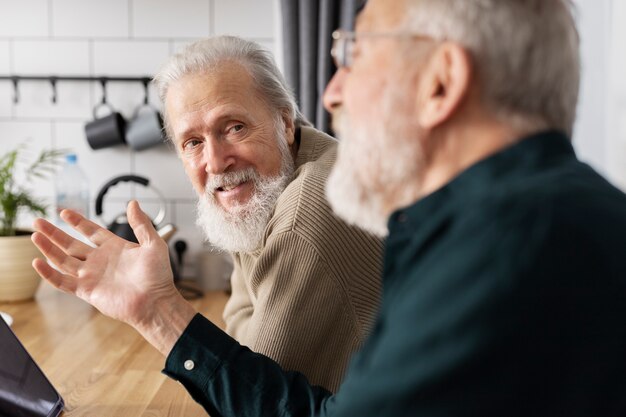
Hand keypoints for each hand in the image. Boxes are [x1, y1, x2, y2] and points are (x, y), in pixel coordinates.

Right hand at [31, 201, 195, 353]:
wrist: (155, 302)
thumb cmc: (158, 276)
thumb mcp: (153, 243)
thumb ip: (141, 224)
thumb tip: (133, 202)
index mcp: (115, 248)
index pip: (91, 231)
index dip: (77, 222)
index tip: (64, 212)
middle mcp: (100, 261)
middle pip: (71, 244)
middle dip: (54, 233)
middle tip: (38, 221)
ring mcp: (92, 276)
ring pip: (64, 260)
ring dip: (49, 249)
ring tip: (35, 235)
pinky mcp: (87, 291)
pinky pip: (63, 281)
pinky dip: (49, 273)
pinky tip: (37, 262)